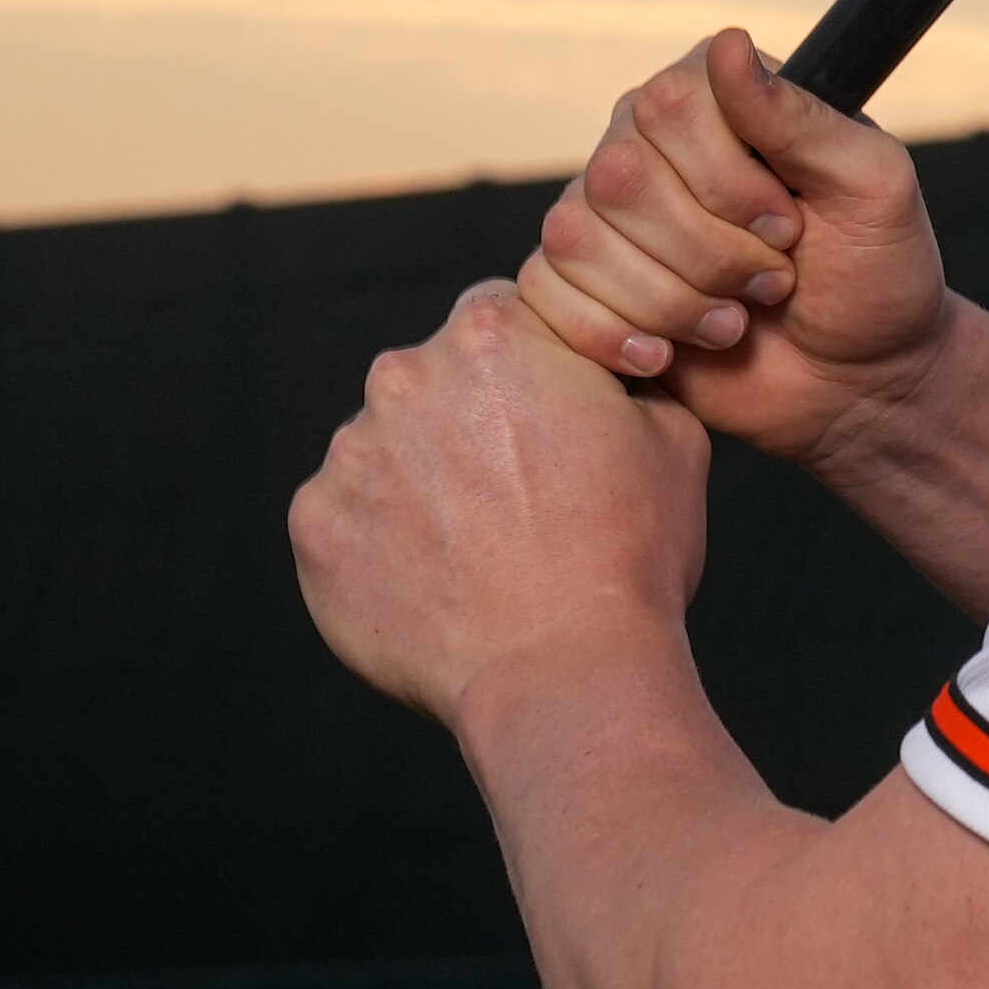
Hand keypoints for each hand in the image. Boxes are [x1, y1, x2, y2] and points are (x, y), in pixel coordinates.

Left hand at [292, 280, 707, 726]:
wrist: (561, 671)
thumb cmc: (628, 554)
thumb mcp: (673, 436)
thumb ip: (623, 378)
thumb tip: (607, 374)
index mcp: (493, 333)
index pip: (497, 316)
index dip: (529, 368)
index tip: (548, 421)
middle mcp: (405, 375)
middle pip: (431, 380)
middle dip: (467, 420)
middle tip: (519, 495)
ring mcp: (349, 453)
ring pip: (384, 450)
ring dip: (420, 481)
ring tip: (479, 551)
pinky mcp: (314, 526)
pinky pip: (346, 518)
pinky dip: (381, 542)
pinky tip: (437, 583)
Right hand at [516, 30, 959, 472]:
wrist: (856, 380)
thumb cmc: (875, 273)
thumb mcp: (870, 187)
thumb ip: (800, 117)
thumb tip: (725, 46)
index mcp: (716, 96)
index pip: (667, 103)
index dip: (729, 181)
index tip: (789, 226)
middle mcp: (645, 139)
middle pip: (619, 177)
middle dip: (711, 253)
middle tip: (774, 281)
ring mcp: (605, 212)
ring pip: (579, 239)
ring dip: (673, 301)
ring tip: (734, 320)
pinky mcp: (578, 282)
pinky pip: (544, 291)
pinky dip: (612, 335)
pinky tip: (668, 353)